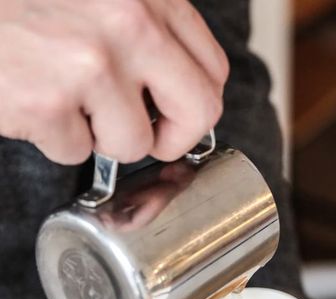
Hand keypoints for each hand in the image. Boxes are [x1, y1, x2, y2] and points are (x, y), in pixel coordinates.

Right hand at [0, 0, 227, 163]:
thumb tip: (182, 91)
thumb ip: (145, 31)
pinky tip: (35, 101)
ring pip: (132, 145)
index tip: (171, 115)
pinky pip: (76, 152)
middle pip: (198, 113)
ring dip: (99, 137)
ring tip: (66, 100)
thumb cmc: (28, 4)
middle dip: (171, 138)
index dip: (193, 106)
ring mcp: (89, 64)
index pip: (212, 70)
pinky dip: (55, 138)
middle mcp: (129, 23)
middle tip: (143, 136)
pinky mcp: (48, 102)